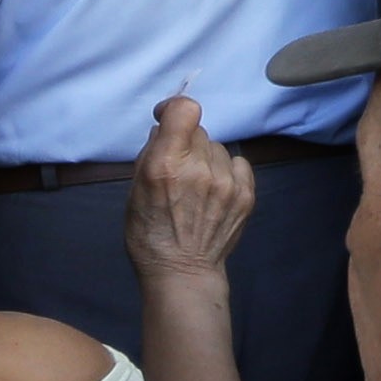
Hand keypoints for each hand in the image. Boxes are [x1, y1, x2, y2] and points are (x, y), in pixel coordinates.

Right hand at [126, 95, 254, 281]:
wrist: (183, 272)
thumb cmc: (150, 233)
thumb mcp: (135, 192)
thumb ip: (150, 154)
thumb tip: (163, 127)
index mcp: (166, 165)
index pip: (185, 110)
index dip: (174, 109)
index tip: (167, 119)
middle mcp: (200, 168)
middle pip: (199, 131)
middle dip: (187, 143)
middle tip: (178, 169)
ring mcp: (227, 182)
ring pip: (217, 148)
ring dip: (206, 159)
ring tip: (197, 186)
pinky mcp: (246, 195)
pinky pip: (237, 163)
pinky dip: (226, 172)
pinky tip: (215, 191)